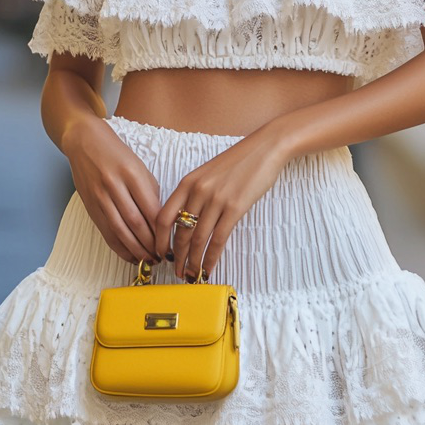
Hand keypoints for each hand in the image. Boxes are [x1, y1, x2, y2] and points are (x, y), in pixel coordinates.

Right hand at [61, 115, 161, 264]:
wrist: (85, 142)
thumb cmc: (117, 154)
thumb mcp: (140, 168)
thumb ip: (150, 193)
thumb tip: (160, 222)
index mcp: (132, 174)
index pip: (151, 210)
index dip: (162, 232)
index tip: (171, 243)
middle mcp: (115, 186)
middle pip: (136, 224)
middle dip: (150, 245)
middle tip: (161, 258)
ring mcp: (100, 197)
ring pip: (120, 231)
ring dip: (136, 250)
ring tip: (148, 261)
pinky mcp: (90, 206)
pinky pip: (106, 232)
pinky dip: (119, 247)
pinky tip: (130, 255)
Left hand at [155, 126, 288, 279]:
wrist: (264, 149)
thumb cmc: (238, 162)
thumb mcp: (208, 173)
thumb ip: (194, 194)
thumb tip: (187, 221)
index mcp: (187, 182)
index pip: (163, 216)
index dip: (159, 239)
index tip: (161, 253)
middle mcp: (198, 191)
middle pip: (179, 232)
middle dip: (177, 256)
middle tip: (177, 271)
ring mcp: (216, 199)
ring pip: (198, 239)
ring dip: (193, 261)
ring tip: (192, 274)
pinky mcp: (235, 207)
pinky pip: (218, 239)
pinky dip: (212, 257)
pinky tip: (209, 268)